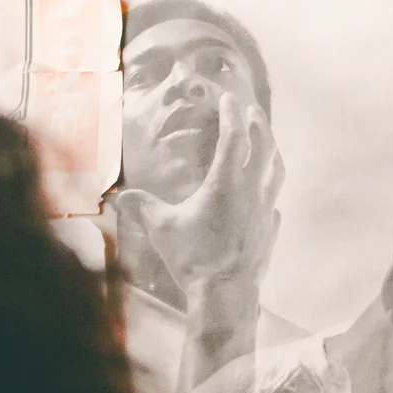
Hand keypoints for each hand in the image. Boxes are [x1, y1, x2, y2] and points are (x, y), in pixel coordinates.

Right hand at [115, 92, 282, 308]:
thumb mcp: (161, 228)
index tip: (229, 98)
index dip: (231, 114)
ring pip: (276, 173)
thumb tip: (116, 195)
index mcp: (226, 183)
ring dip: (272, 152)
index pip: (235, 137)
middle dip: (259, 125)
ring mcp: (266, 211)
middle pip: (264, 147)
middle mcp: (252, 191)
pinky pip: (274, 204)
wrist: (226, 294)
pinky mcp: (270, 231)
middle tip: (253, 111)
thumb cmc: (194, 257)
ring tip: (268, 143)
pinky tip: (264, 196)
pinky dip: (270, 192)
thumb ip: (141, 206)